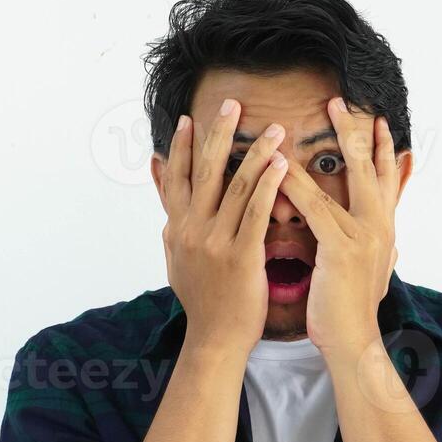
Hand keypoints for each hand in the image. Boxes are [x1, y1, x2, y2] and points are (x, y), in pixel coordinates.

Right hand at [160, 99, 288, 355]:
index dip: (183, 146)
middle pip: (204, 171)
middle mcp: (191, 230)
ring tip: (273, 128)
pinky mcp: (240, 255)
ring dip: (255, 153)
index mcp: (177, 228)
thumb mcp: (176, 257)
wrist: (215, 338)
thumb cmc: (202, 299)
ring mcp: (214, 242)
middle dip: (219, 134)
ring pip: (234, 186)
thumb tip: (159, 183)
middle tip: (233, 103)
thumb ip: (170, 218)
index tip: (191, 118)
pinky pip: (255, 212)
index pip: (177, 178)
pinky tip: (282, 164)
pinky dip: (267, 185)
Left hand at [278, 97, 401, 356]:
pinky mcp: (342, 249)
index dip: (385, 150)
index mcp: (384, 231)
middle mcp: (380, 227)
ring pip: (349, 180)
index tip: (379, 122)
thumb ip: (374, 247)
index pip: (388, 181)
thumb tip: (385, 240)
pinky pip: (318, 208)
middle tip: (346, 101)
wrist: (354, 342)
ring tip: (317, 116)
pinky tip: (283, 166)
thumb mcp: (369, 272)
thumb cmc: (351, 311)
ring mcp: (364, 236)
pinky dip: (299, 185)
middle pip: (373, 169)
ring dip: (335, 144)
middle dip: (360, 133)